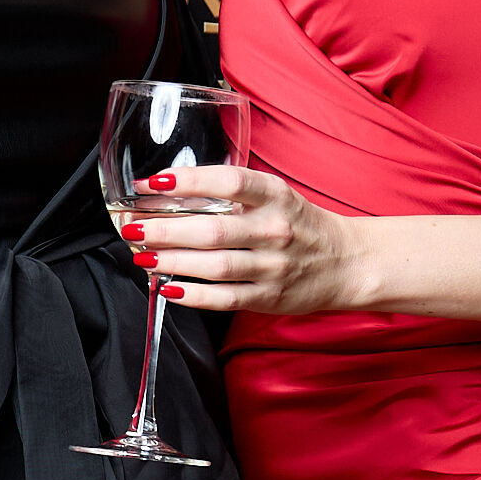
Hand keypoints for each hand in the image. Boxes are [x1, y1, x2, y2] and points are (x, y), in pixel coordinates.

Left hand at [120, 158, 362, 317]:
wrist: (347, 262)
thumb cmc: (300, 224)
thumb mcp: (275, 195)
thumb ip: (233, 191)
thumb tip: (170, 190)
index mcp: (275, 196)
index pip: (228, 181)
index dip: (186, 181)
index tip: (151, 183)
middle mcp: (275, 229)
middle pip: (212, 229)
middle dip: (165, 228)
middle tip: (132, 226)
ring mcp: (273, 266)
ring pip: (215, 265)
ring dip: (172, 261)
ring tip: (141, 255)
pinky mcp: (270, 297)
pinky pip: (225, 298)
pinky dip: (193, 295)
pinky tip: (167, 287)